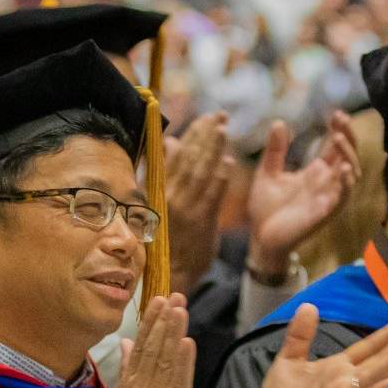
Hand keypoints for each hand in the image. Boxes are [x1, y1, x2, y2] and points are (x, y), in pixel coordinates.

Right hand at [109, 294, 196, 387]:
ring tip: (180, 307)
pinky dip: (182, 361)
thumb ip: (128, 370)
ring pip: (164, 359)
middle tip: (172, 294)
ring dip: (173, 332)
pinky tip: (186, 341)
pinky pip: (177, 382)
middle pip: (152, 348)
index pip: (140, 347)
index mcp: (130, 385)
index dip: (150, 322)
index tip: (159, 299)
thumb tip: (126, 342)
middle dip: (163, 320)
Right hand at [162, 112, 232, 288]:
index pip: (177, 154)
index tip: (207, 117)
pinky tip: (228, 164)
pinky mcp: (199, 223)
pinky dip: (219, 180)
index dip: (193, 133)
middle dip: (205, 134)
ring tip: (223, 130)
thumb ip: (167, 170)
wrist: (170, 271)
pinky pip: (211, 197)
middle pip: (189, 158)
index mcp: (160, 188)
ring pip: (199, 173)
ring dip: (212, 150)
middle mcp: (170, 195)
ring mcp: (185, 209)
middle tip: (220, 115)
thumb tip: (172, 141)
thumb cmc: (166, 236)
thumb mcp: (159, 200)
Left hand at [247, 111, 359, 277]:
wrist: (260, 237)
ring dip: (348, 156)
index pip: (335, 148)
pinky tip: (343, 168)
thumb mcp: (268, 173)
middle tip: (341, 119)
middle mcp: (326, 184)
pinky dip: (346, 183)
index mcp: (316, 173)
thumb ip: (275, 150)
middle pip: (348, 156)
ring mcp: (327, 198)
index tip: (336, 113)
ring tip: (338, 138)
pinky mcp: (324, 213)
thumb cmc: (266, 208)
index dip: (340, 130)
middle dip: (348, 137)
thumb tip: (278, 122)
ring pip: (351, 175)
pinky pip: (342, 198)